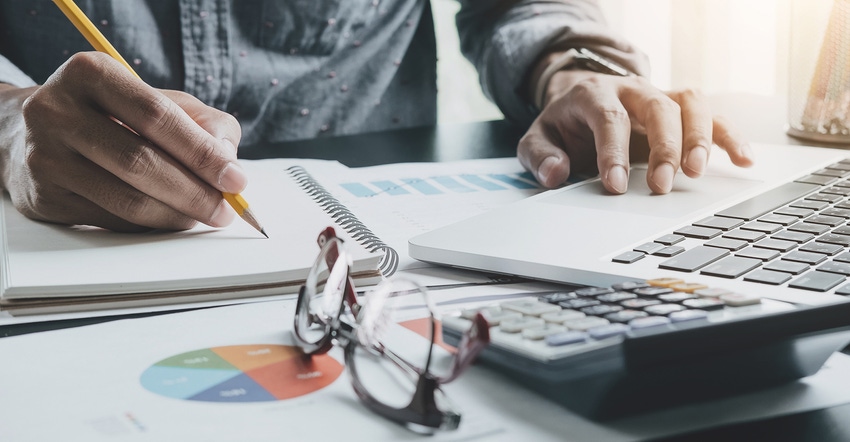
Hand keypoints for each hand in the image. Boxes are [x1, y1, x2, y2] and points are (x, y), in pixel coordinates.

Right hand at [0, 52, 243, 230]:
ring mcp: (45, 157)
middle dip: (195, 192)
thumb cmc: (112, 114)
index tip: (237, 179)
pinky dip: (151, 225)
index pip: (157, 117)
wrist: (31, 133)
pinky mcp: (44, 197)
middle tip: (226, 209)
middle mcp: (58, 112)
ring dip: (177, 215)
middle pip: (141, 162)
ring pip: (128, 200)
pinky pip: (113, 221)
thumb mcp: (156, 98)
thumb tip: (228, 161)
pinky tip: (169, 217)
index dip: (202, 152)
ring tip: (203, 215)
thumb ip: (202, 121)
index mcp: (91, 74)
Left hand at [518, 68, 753, 193]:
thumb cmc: (564, 124)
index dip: (613, 152)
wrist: (579, 99)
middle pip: (657, 107)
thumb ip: (540, 156)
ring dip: (699, 137)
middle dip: (663, 146)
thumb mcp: (537, 139)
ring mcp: (660, 96)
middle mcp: (632, 90)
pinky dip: (730, 136)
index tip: (614, 186)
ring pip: (690, 103)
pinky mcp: (681, 109)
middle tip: (661, 185)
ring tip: (698, 173)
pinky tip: (743, 160)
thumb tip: (554, 173)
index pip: (609, 118)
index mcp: (595, 95)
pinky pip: (713, 115)